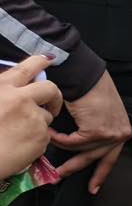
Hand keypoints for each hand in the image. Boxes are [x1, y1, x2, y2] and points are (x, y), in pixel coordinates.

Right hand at [0, 56, 60, 176]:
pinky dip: (35, 140)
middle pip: (50, 89)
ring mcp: (33, 118)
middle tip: (51, 103)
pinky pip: (45, 135)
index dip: (39, 62)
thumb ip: (4, 91)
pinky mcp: (41, 136)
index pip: (27, 67)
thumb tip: (16, 87)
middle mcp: (20, 99)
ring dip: (37, 123)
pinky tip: (19, 145)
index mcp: (3, 87)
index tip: (47, 60)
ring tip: (18, 133)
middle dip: (54, 96)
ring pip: (46, 116)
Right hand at [46, 70, 131, 190]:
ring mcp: (111, 135)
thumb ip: (97, 131)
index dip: (101, 174)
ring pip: (81, 150)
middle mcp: (120, 135)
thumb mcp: (101, 114)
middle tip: (61, 175)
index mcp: (122, 131)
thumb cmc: (92, 90)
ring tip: (49, 138)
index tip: (94, 187)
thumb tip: (82, 147)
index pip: (112, 157)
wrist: (87, 77)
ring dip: (62, 145)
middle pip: (98, 159)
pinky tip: (52, 132)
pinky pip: (73, 143)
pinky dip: (59, 138)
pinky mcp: (98, 132)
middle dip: (77, 168)